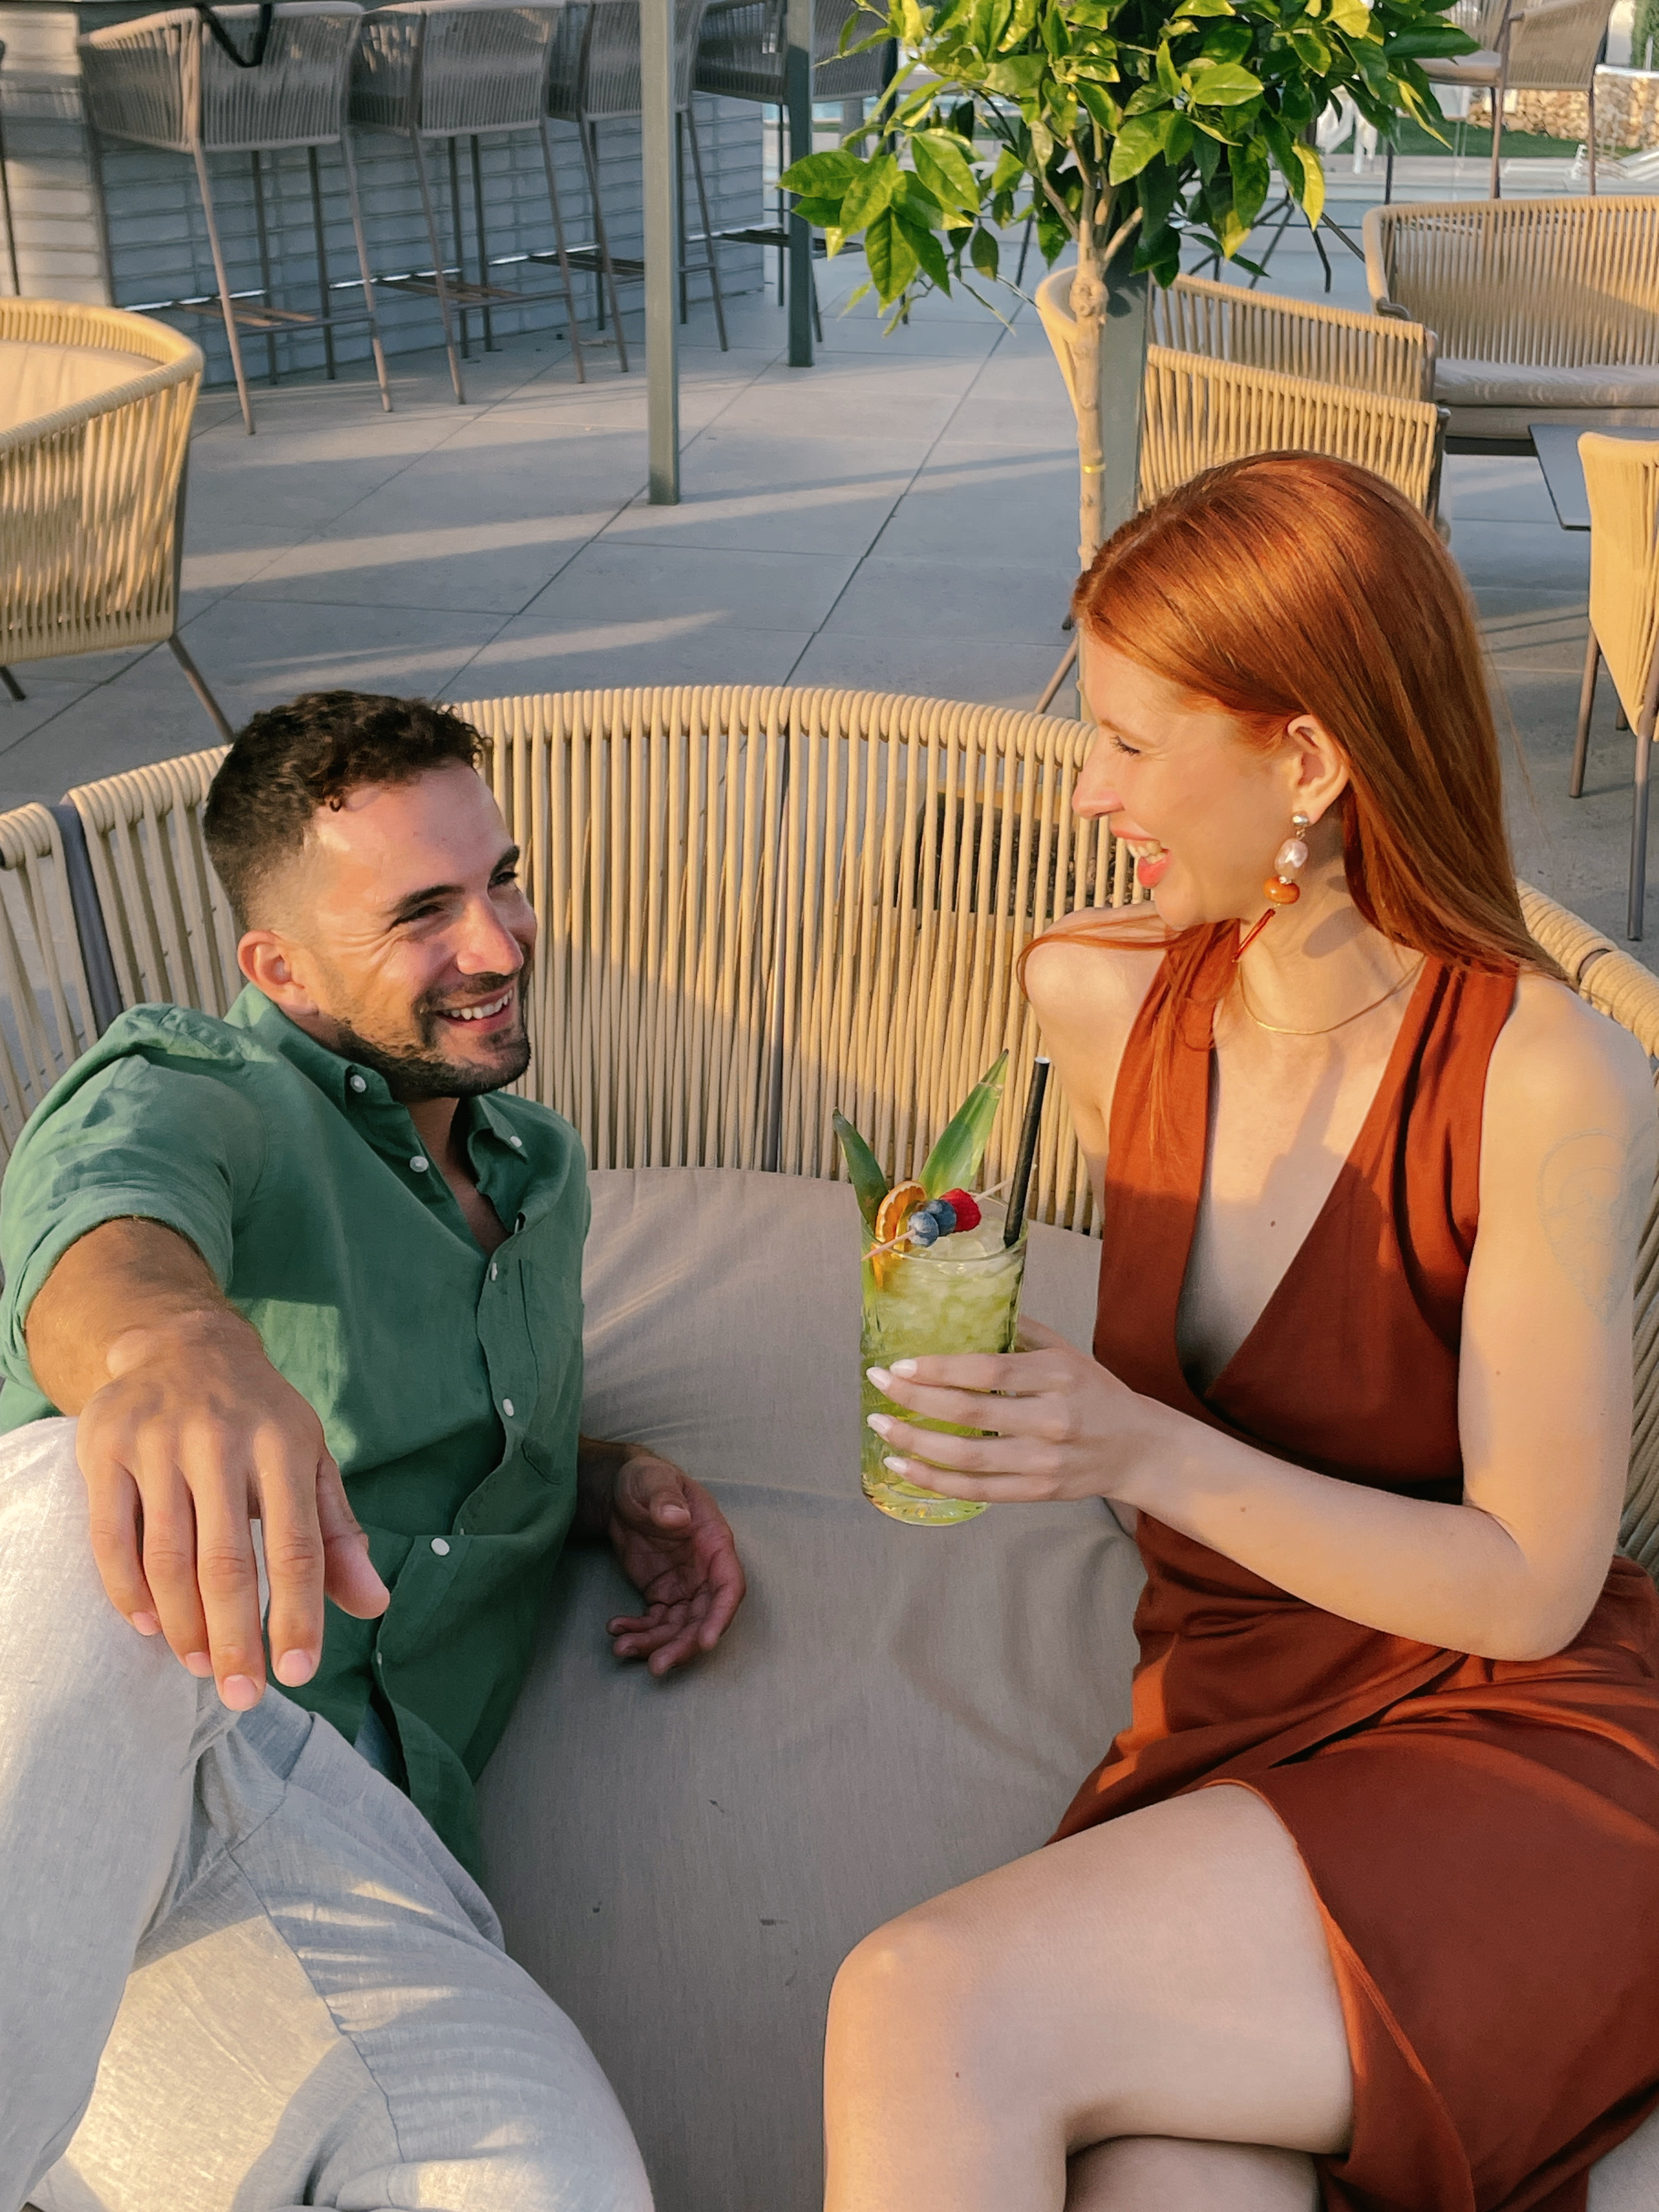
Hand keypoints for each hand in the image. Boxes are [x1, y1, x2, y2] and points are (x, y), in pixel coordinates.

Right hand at [77, 1312, 389, 1710]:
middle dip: (235, 1638)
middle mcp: (222, 1439)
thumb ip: (337, 1535)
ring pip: (167, 1555)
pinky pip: (111, 1535)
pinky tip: (149, 1627)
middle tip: (242, 1695)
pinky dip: (128, 1590)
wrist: (184, 1344)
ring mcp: (159, 1441)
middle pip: (226, 1561)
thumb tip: (376, 1604)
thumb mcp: (311, 1462)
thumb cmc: (260, 1420)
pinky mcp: (106, 1446)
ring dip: (183, 1623)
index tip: (298, 1672)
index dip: (298, 1613)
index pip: (297, 1545)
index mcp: (285, 1444)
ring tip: (200, 1666)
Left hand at [602, 1452, 745, 1674]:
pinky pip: (656, 1623)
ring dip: (656, 1644)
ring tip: (622, 1649)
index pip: (729, 1585)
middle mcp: (704, 1570)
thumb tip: (675, 1518)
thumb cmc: (645, 1479)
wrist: (621, 1489)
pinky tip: (616, 1629)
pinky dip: (638, 1632)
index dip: (721, 1615)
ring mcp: (683, 1584)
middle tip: (657, 1666)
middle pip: (703, 1617)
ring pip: (679, 1627)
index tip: (705, 1642)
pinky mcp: (661, 1593)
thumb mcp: (653, 1480)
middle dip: (683, 1645)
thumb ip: (665, 1497)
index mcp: (713, 1542)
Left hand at [863, 1318, 1159, 1506]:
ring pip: (966, 1456)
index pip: (988, 1371)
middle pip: (970, 1412)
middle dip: (915, 1399)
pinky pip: (975, 1490)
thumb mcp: (1068, 1353)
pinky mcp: (1036, 1491)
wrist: (1139, 1450)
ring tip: (881, 1427)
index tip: (901, 1364)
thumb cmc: (1097, 1394)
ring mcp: (1043, 1461)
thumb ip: (1021, 1332)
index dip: (940, 1368)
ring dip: (915, 1442)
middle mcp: (1051, 1419)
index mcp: (1058, 1376)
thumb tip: (968, 1311)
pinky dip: (934, 1481)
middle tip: (878, 1386)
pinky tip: (903, 1465)